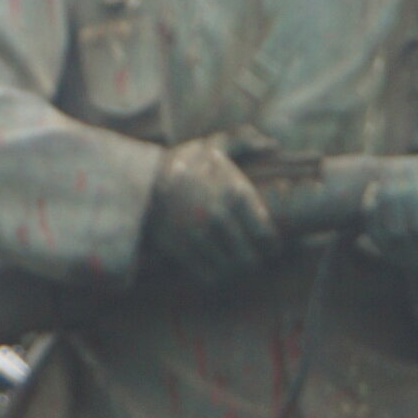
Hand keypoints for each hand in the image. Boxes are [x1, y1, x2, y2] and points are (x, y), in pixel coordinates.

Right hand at [142, 137, 280, 281]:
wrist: (143, 181)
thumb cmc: (184, 163)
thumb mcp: (215, 143)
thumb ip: (246, 140)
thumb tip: (273, 145)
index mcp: (236, 194)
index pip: (266, 235)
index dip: (272, 245)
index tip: (271, 246)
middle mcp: (220, 218)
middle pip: (250, 259)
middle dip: (256, 262)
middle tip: (255, 259)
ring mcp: (201, 238)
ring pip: (231, 272)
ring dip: (237, 272)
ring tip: (237, 267)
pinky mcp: (183, 251)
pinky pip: (209, 277)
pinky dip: (217, 277)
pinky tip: (218, 269)